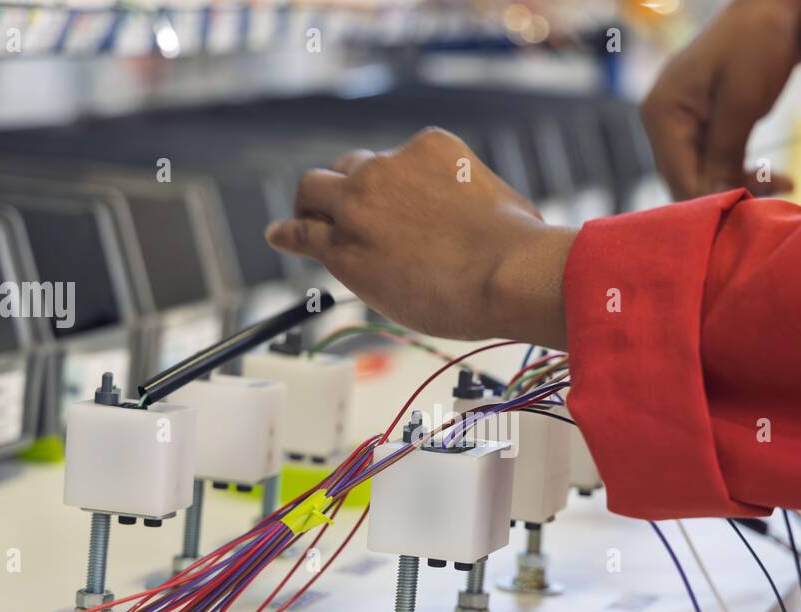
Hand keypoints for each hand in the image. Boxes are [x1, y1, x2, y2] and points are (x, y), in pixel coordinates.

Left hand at [265, 127, 575, 347]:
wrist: (506, 273)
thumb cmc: (520, 248)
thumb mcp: (503, 201)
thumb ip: (474, 202)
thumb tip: (486, 225)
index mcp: (429, 148)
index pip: (393, 162)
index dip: (389, 189)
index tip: (391, 209)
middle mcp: (388, 168)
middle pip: (347, 167)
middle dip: (344, 187)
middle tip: (342, 211)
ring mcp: (361, 204)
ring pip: (314, 192)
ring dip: (310, 206)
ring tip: (301, 222)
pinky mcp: (343, 245)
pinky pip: (302, 233)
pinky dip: (288, 233)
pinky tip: (279, 236)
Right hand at [640, 0, 800, 199]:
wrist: (778, 9)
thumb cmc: (758, 44)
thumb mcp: (742, 102)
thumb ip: (724, 154)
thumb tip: (716, 199)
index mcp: (660, 111)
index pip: (677, 176)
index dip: (711, 199)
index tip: (751, 211)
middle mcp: (660, 120)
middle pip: (685, 181)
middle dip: (727, 194)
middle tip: (770, 205)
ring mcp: (678, 124)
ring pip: (702, 177)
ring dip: (740, 186)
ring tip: (784, 185)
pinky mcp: (699, 127)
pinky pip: (714, 164)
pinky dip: (744, 173)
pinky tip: (779, 177)